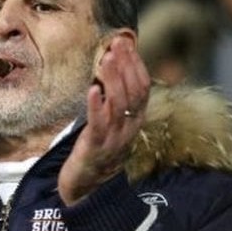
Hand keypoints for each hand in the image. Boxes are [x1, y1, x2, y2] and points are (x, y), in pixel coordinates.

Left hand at [58, 34, 149, 205]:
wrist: (89, 187)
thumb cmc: (98, 149)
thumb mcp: (111, 123)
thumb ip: (115, 100)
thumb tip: (112, 69)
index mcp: (135, 119)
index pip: (142, 87)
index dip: (135, 64)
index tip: (125, 43)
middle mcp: (130, 128)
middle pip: (133, 92)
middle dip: (125, 66)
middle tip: (116, 44)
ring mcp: (115, 138)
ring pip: (118, 105)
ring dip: (112, 80)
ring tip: (105, 59)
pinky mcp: (96, 148)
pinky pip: (98, 124)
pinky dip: (96, 106)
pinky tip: (92, 90)